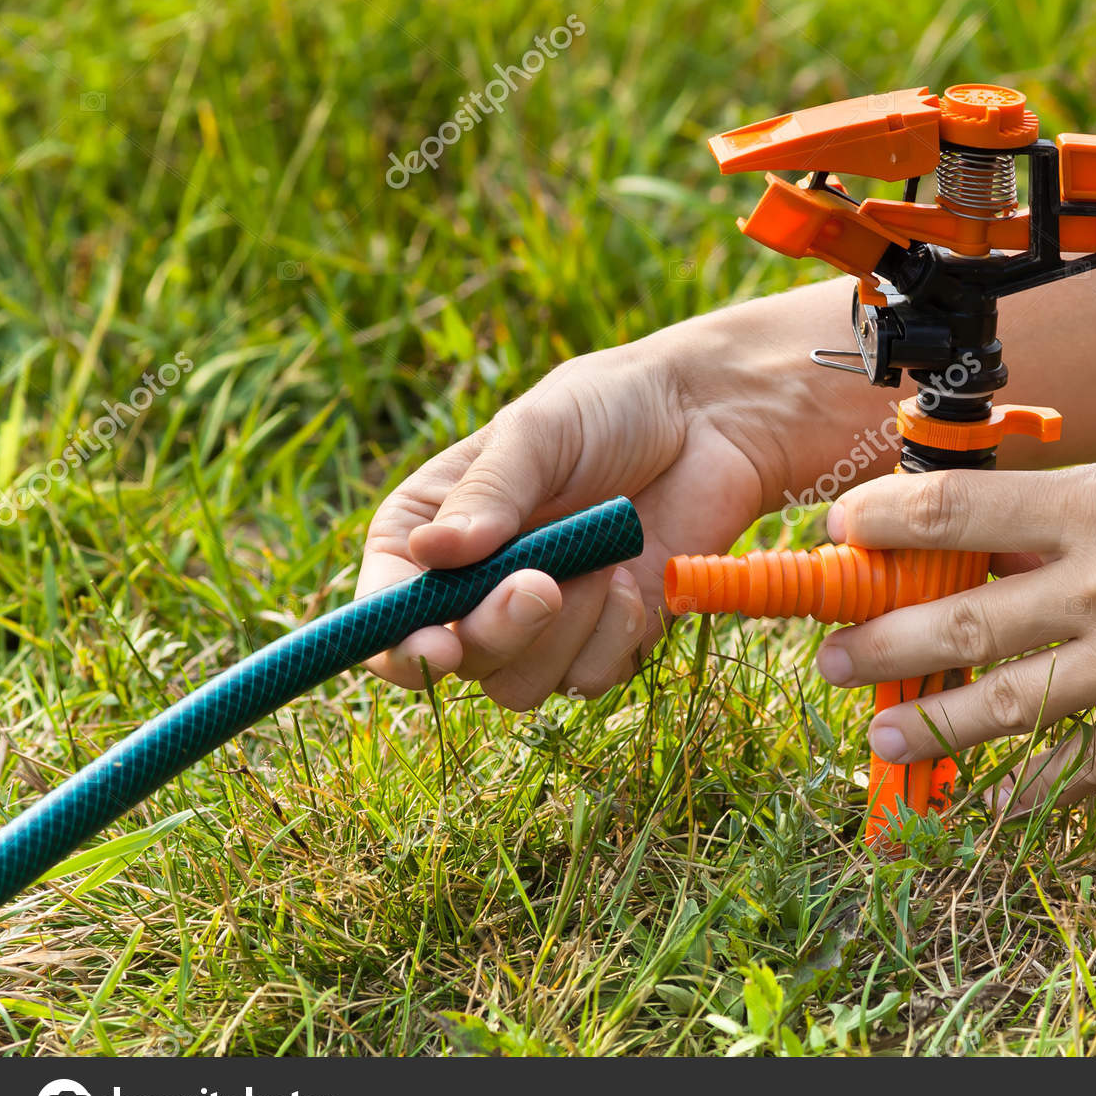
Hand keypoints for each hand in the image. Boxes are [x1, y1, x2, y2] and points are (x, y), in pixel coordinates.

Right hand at [358, 289, 872, 707]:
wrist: (709, 423)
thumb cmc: (610, 410)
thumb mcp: (538, 434)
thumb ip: (488, 495)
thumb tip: (429, 554)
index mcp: (430, 532)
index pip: (386, 613)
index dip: (400, 644)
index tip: (441, 646)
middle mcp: (474, 588)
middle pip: (457, 661)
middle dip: (499, 633)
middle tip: (543, 586)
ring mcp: (540, 622)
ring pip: (520, 685)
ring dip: (565, 634)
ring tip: (603, 563)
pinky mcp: (602, 641)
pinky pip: (589, 680)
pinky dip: (614, 638)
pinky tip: (634, 581)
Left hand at [814, 462, 1095, 813]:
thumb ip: (1081, 527)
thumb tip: (996, 552)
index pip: (959, 507)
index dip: (884, 522)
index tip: (843, 535)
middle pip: (960, 616)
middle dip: (880, 641)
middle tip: (831, 658)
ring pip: (1004, 702)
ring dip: (931, 722)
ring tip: (880, 734)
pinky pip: (1079, 768)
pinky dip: (1029, 789)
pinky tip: (992, 801)